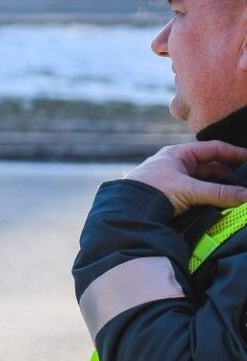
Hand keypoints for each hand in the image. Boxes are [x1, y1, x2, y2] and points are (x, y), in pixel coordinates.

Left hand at [124, 141, 246, 214]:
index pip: (214, 149)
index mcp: (178, 154)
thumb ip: (219, 193)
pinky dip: (212, 198)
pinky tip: (224, 204)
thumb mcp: (188, 189)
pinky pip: (198, 194)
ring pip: (206, 182)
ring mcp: (175, 180)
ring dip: (222, 189)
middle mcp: (177, 164)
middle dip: (231, 175)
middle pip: (212, 167)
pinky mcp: (174, 196)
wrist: (125, 211)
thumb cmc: (152, 191)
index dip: (235, 154)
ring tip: (240, 194)